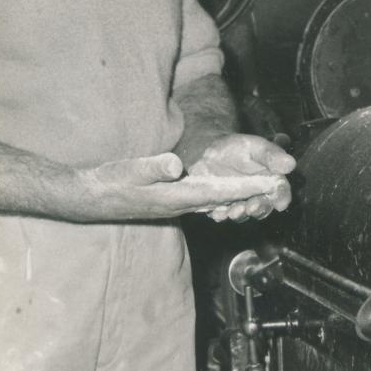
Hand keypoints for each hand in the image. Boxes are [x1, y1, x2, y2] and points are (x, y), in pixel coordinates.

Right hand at [78, 151, 291, 220]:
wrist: (91, 199)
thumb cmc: (109, 183)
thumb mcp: (130, 170)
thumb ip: (154, 168)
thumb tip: (175, 164)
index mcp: (178, 196)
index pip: (221, 192)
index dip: (247, 187)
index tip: (270, 183)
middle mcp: (183, 205)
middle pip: (226, 200)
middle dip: (252, 194)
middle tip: (279, 187)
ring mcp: (177, 205)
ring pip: (218, 202)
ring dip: (240, 198)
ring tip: (264, 191)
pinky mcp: (171, 202)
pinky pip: (205, 201)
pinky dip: (223, 198)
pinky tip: (232, 195)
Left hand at [185, 134, 295, 222]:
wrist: (209, 153)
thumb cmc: (237, 148)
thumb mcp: (254, 147)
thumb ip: (271, 156)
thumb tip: (291, 164)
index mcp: (272, 180)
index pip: (281, 191)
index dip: (282, 197)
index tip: (280, 204)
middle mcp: (259, 194)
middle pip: (264, 206)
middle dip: (259, 209)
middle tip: (251, 208)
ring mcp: (240, 202)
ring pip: (244, 213)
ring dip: (240, 214)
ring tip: (232, 212)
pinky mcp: (223, 207)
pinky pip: (223, 214)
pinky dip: (221, 215)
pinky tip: (217, 212)